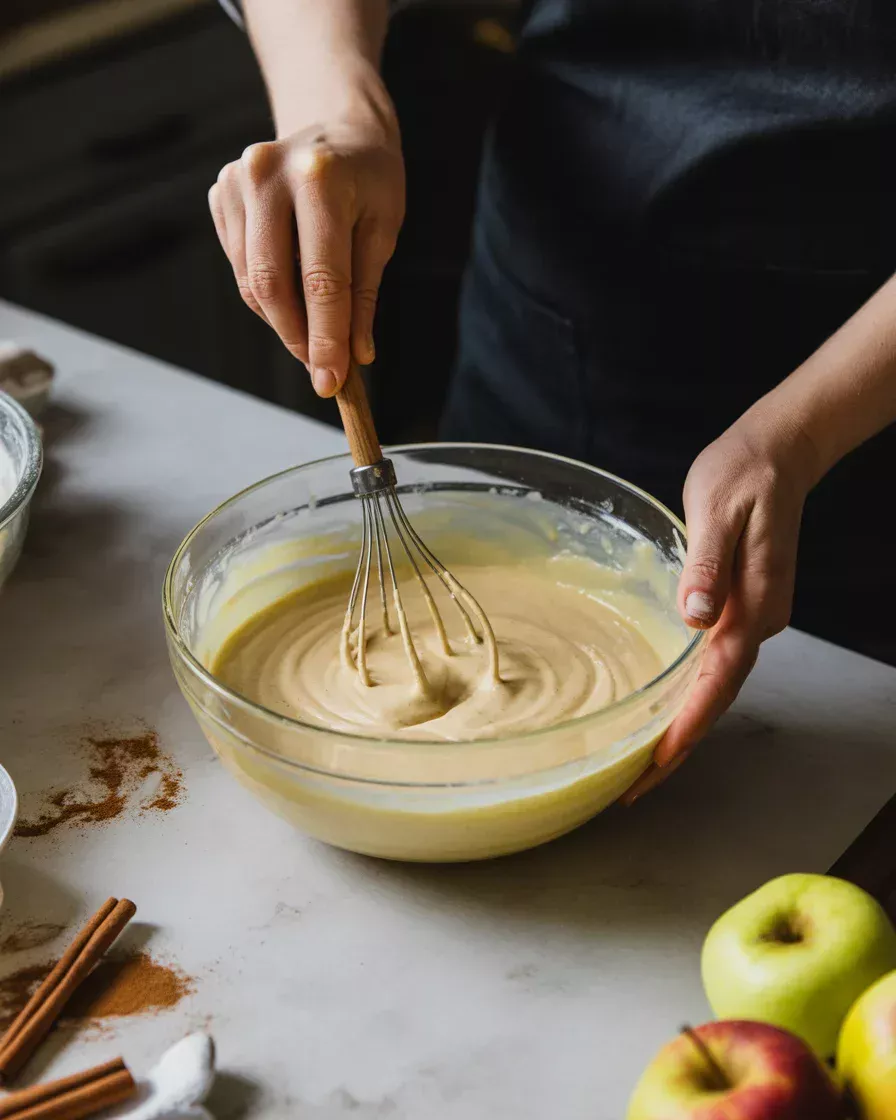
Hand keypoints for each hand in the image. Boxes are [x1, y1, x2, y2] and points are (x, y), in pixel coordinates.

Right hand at [208, 91, 403, 396]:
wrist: (337, 124)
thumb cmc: (369, 179)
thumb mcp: (382, 231)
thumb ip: (364, 294)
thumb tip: (354, 356)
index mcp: (320, 180)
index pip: (321, 279)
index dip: (326, 338)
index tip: (332, 382)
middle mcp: (269, 173)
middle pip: (273, 284)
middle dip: (298, 337)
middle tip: (321, 370)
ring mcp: (238, 181)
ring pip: (251, 281)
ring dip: (282, 321)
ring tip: (313, 332)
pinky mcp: (221, 193)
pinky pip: (240, 266)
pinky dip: (267, 295)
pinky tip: (293, 290)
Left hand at [622, 408, 818, 804]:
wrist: (779, 452)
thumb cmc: (742, 474)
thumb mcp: (717, 511)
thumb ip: (707, 566)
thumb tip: (694, 618)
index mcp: (752, 604)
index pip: (716, 682)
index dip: (685, 729)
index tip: (655, 768)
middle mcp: (759, 619)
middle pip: (717, 698)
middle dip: (678, 746)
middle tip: (633, 786)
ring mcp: (756, 614)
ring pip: (717, 684)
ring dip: (684, 724)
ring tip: (643, 761)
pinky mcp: (746, 605)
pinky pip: (716, 662)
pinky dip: (691, 692)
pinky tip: (666, 703)